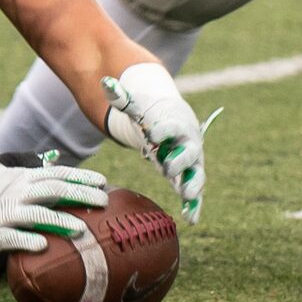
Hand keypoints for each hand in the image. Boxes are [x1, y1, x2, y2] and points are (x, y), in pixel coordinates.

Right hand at [0, 158, 109, 253]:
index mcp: (21, 177)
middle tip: (103, 202)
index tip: (104, 182)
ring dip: (58, 221)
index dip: (81, 178)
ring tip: (81, 229)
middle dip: (79, 195)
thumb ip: (28, 162)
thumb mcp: (1, 168)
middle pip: (52, 191)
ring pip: (35, 215)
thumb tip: (55, 157)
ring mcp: (4, 213)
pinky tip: (43, 245)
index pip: (57, 175)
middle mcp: (15, 193)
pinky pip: (13, 237)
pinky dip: (27, 240)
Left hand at [102, 61, 207, 221]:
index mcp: (175, 124)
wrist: (172, 120)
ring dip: (193, 186)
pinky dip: (194, 204)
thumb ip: (121, 97)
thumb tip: (105, 82)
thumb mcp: (135, 106)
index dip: (163, 130)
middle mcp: (187, 143)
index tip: (152, 134)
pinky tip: (191, 219)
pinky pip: (194, 191)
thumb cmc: (150, 114)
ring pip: (196, 175)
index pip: (171, 127)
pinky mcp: (189, 177)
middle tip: (167, 169)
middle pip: (188, 152)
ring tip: (187, 197)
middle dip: (179, 161)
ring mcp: (191, 162)